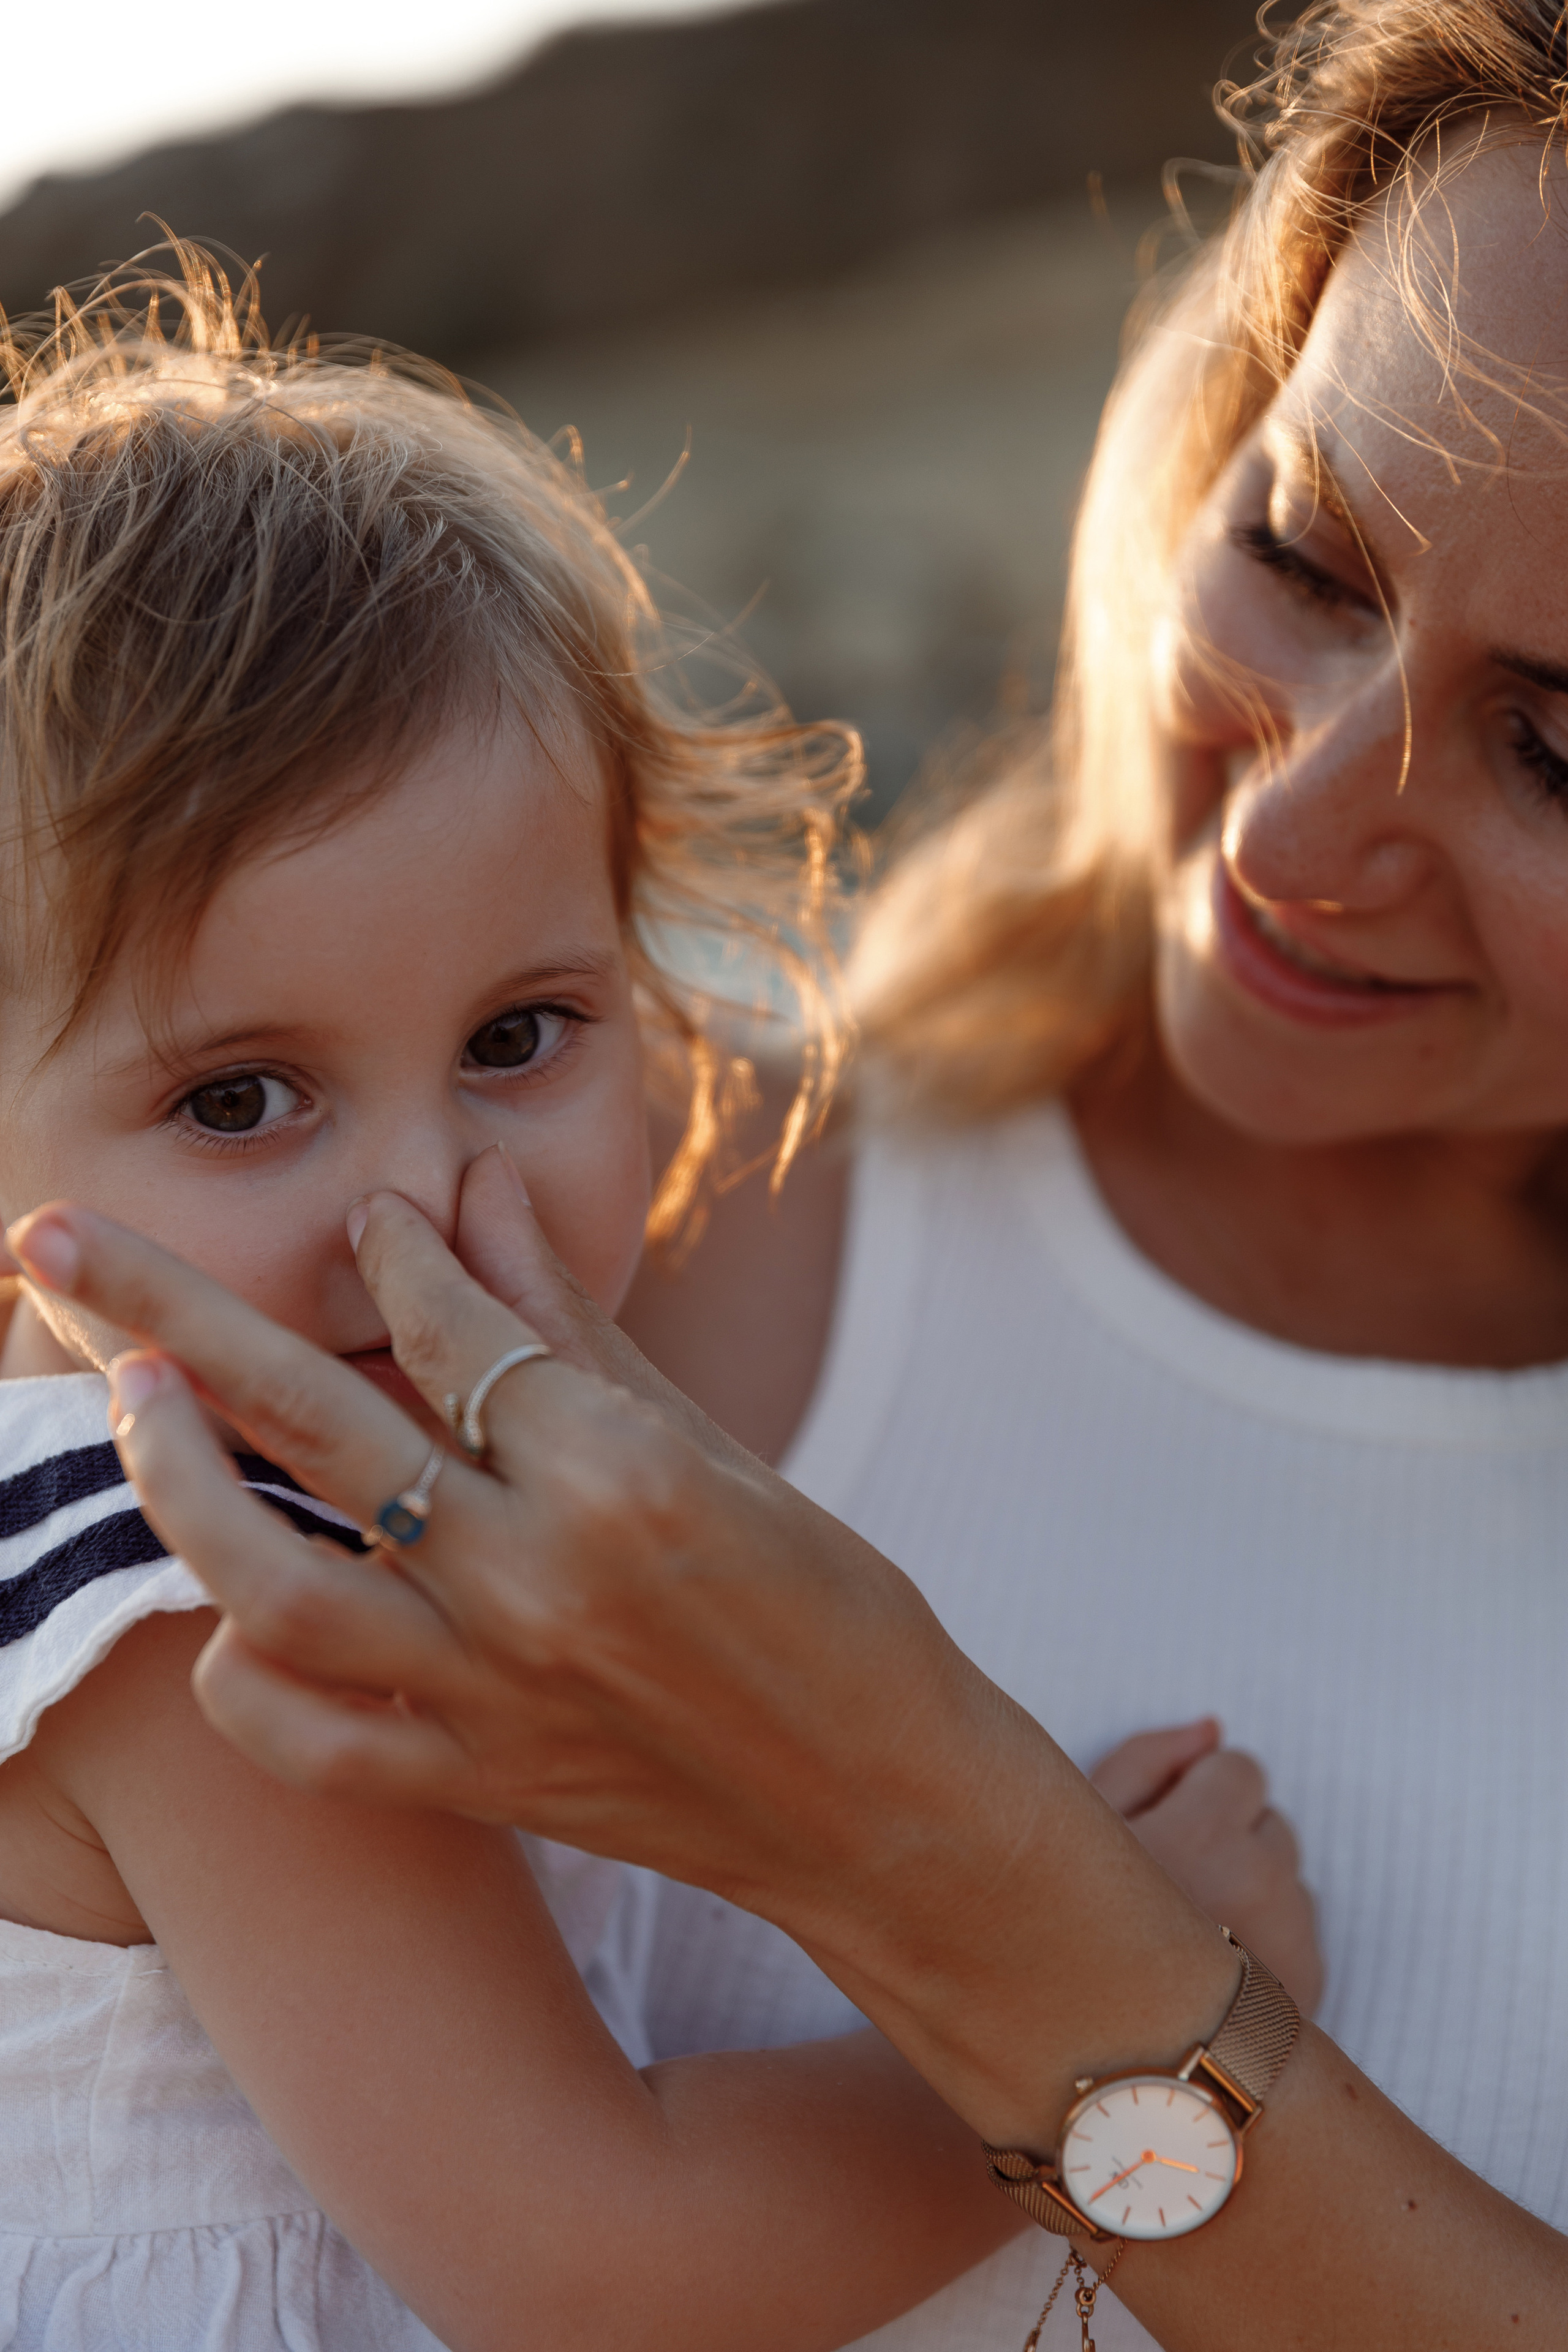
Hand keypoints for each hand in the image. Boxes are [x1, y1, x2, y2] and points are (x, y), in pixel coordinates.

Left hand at [4, 1157, 1234, 2150]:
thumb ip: (569, 1322)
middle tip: (55, 1234)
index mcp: (620, 1471)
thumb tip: (469, 1190)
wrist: (879, 1804)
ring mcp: (493, 1692)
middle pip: (308, 1417)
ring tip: (118, 1396)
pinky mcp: (474, 1783)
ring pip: (270, 1579)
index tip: (362, 1212)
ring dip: (174, 1480)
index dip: (392, 1250)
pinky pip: (306, 1738)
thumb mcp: (715, 1440)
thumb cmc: (829, 1606)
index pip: (447, 1328)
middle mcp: (538, 1575)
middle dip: (164, 1308)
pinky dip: (245, 1673)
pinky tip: (227, 1609)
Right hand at [1091, 1720, 1324, 2013]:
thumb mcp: (1075, 1831)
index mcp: (1202, 1834)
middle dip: (1229, 1842)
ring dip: (1252, 1893)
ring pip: (1288, 1880)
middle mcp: (1261, 1883)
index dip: (1195, 1795)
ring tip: (1186, 1939)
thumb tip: (1212, 1729)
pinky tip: (1212, 1976)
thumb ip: (1146, 1760)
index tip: (1161, 1832)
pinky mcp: (1310, 1988)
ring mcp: (1293, 1939)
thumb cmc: (1064, 1936)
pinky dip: (1268, 1944)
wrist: (1094, 2062)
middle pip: (1270, 1824)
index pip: (1240, 1768)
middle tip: (1169, 1890)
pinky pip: (1302, 1934)